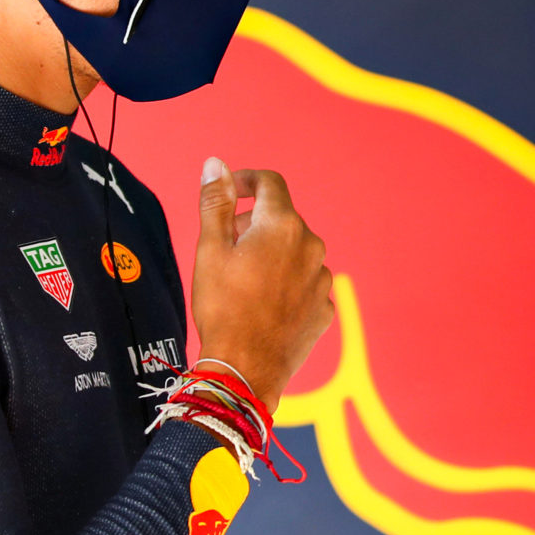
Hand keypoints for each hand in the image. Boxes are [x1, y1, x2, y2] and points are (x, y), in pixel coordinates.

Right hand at [189, 156, 334, 407]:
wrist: (245, 370)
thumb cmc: (222, 308)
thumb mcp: (210, 249)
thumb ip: (215, 201)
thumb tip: (216, 164)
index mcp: (282, 225)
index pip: (269, 183)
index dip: (245, 181)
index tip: (228, 193)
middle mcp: (311, 246)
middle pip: (282, 218)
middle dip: (253, 222)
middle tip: (225, 246)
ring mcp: (322, 279)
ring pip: (295, 251)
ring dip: (272, 253)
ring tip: (244, 280)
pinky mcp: (325, 308)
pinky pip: (305, 282)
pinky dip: (286, 282)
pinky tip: (263, 303)